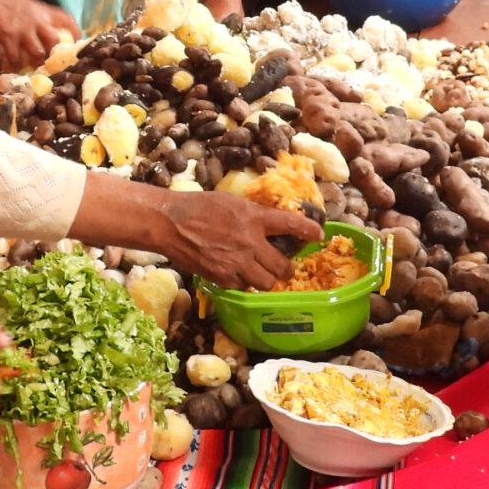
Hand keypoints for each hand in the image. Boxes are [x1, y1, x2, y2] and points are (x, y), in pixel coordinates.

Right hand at [0, 0, 78, 70]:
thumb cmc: (2, 0)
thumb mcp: (25, 5)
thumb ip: (35, 19)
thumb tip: (44, 37)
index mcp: (41, 9)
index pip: (65, 18)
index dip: (74, 31)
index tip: (76, 40)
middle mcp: (35, 19)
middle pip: (54, 41)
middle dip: (54, 54)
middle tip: (50, 62)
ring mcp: (22, 29)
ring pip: (37, 54)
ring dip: (35, 63)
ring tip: (32, 67)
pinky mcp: (7, 38)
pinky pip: (15, 59)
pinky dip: (15, 66)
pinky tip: (13, 68)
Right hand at [155, 189, 321, 287]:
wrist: (170, 223)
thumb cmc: (198, 206)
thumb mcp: (232, 201)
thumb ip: (253, 214)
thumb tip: (270, 224)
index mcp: (254, 218)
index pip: (292, 225)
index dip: (310, 231)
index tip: (318, 235)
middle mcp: (249, 242)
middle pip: (283, 267)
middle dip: (287, 270)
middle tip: (285, 268)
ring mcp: (236, 262)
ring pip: (266, 283)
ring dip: (268, 280)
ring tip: (263, 275)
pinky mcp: (221, 277)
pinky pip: (243, 287)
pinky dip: (245, 283)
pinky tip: (239, 275)